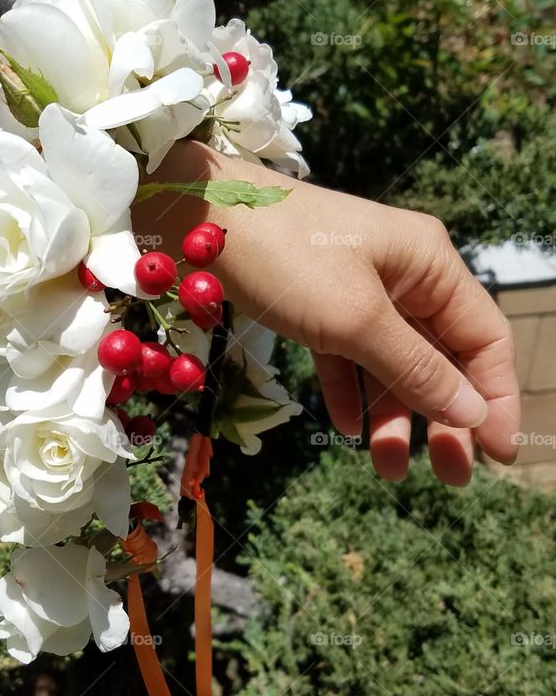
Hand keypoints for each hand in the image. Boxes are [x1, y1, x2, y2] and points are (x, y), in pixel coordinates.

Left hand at [140, 141, 519, 485]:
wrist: (197, 217)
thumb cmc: (285, 258)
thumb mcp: (355, 321)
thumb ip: (415, 369)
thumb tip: (473, 413)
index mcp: (430, 265)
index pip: (485, 338)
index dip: (497, 398)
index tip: (497, 456)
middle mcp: (406, 274)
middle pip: (444, 357)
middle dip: (449, 418)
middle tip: (451, 479)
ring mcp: (363, 287)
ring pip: (396, 363)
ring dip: (397, 416)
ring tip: (389, 470)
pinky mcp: (322, 301)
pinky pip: (351, 356)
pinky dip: (352, 391)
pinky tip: (348, 429)